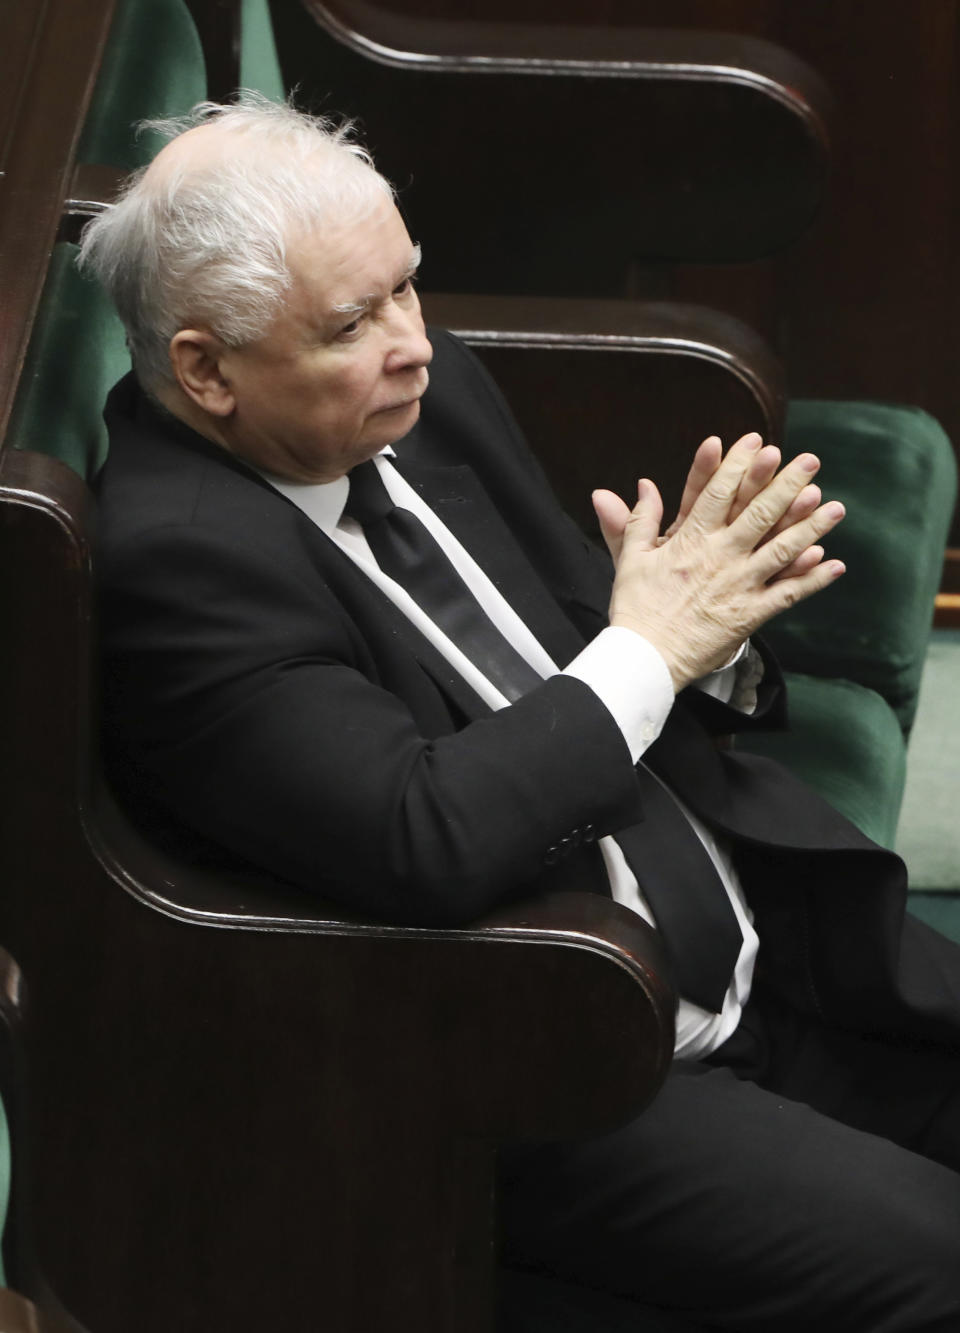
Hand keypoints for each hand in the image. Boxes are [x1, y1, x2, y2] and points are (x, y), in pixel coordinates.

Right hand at [592, 434, 845, 690]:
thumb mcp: (631, 559)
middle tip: (810, 460)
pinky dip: (813, 580)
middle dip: (787, 484)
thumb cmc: (635, 609)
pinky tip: (835, 564)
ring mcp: (739, 585)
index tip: (758, 442)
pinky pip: (788, 594)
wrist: (645, 659)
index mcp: (690, 541)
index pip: (719, 493)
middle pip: (760, 513)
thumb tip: (644, 483)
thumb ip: (638, 519)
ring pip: (782, 549)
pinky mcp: (750, 614)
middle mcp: (720, 557)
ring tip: (836, 506)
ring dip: (812, 526)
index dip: (740, 464)